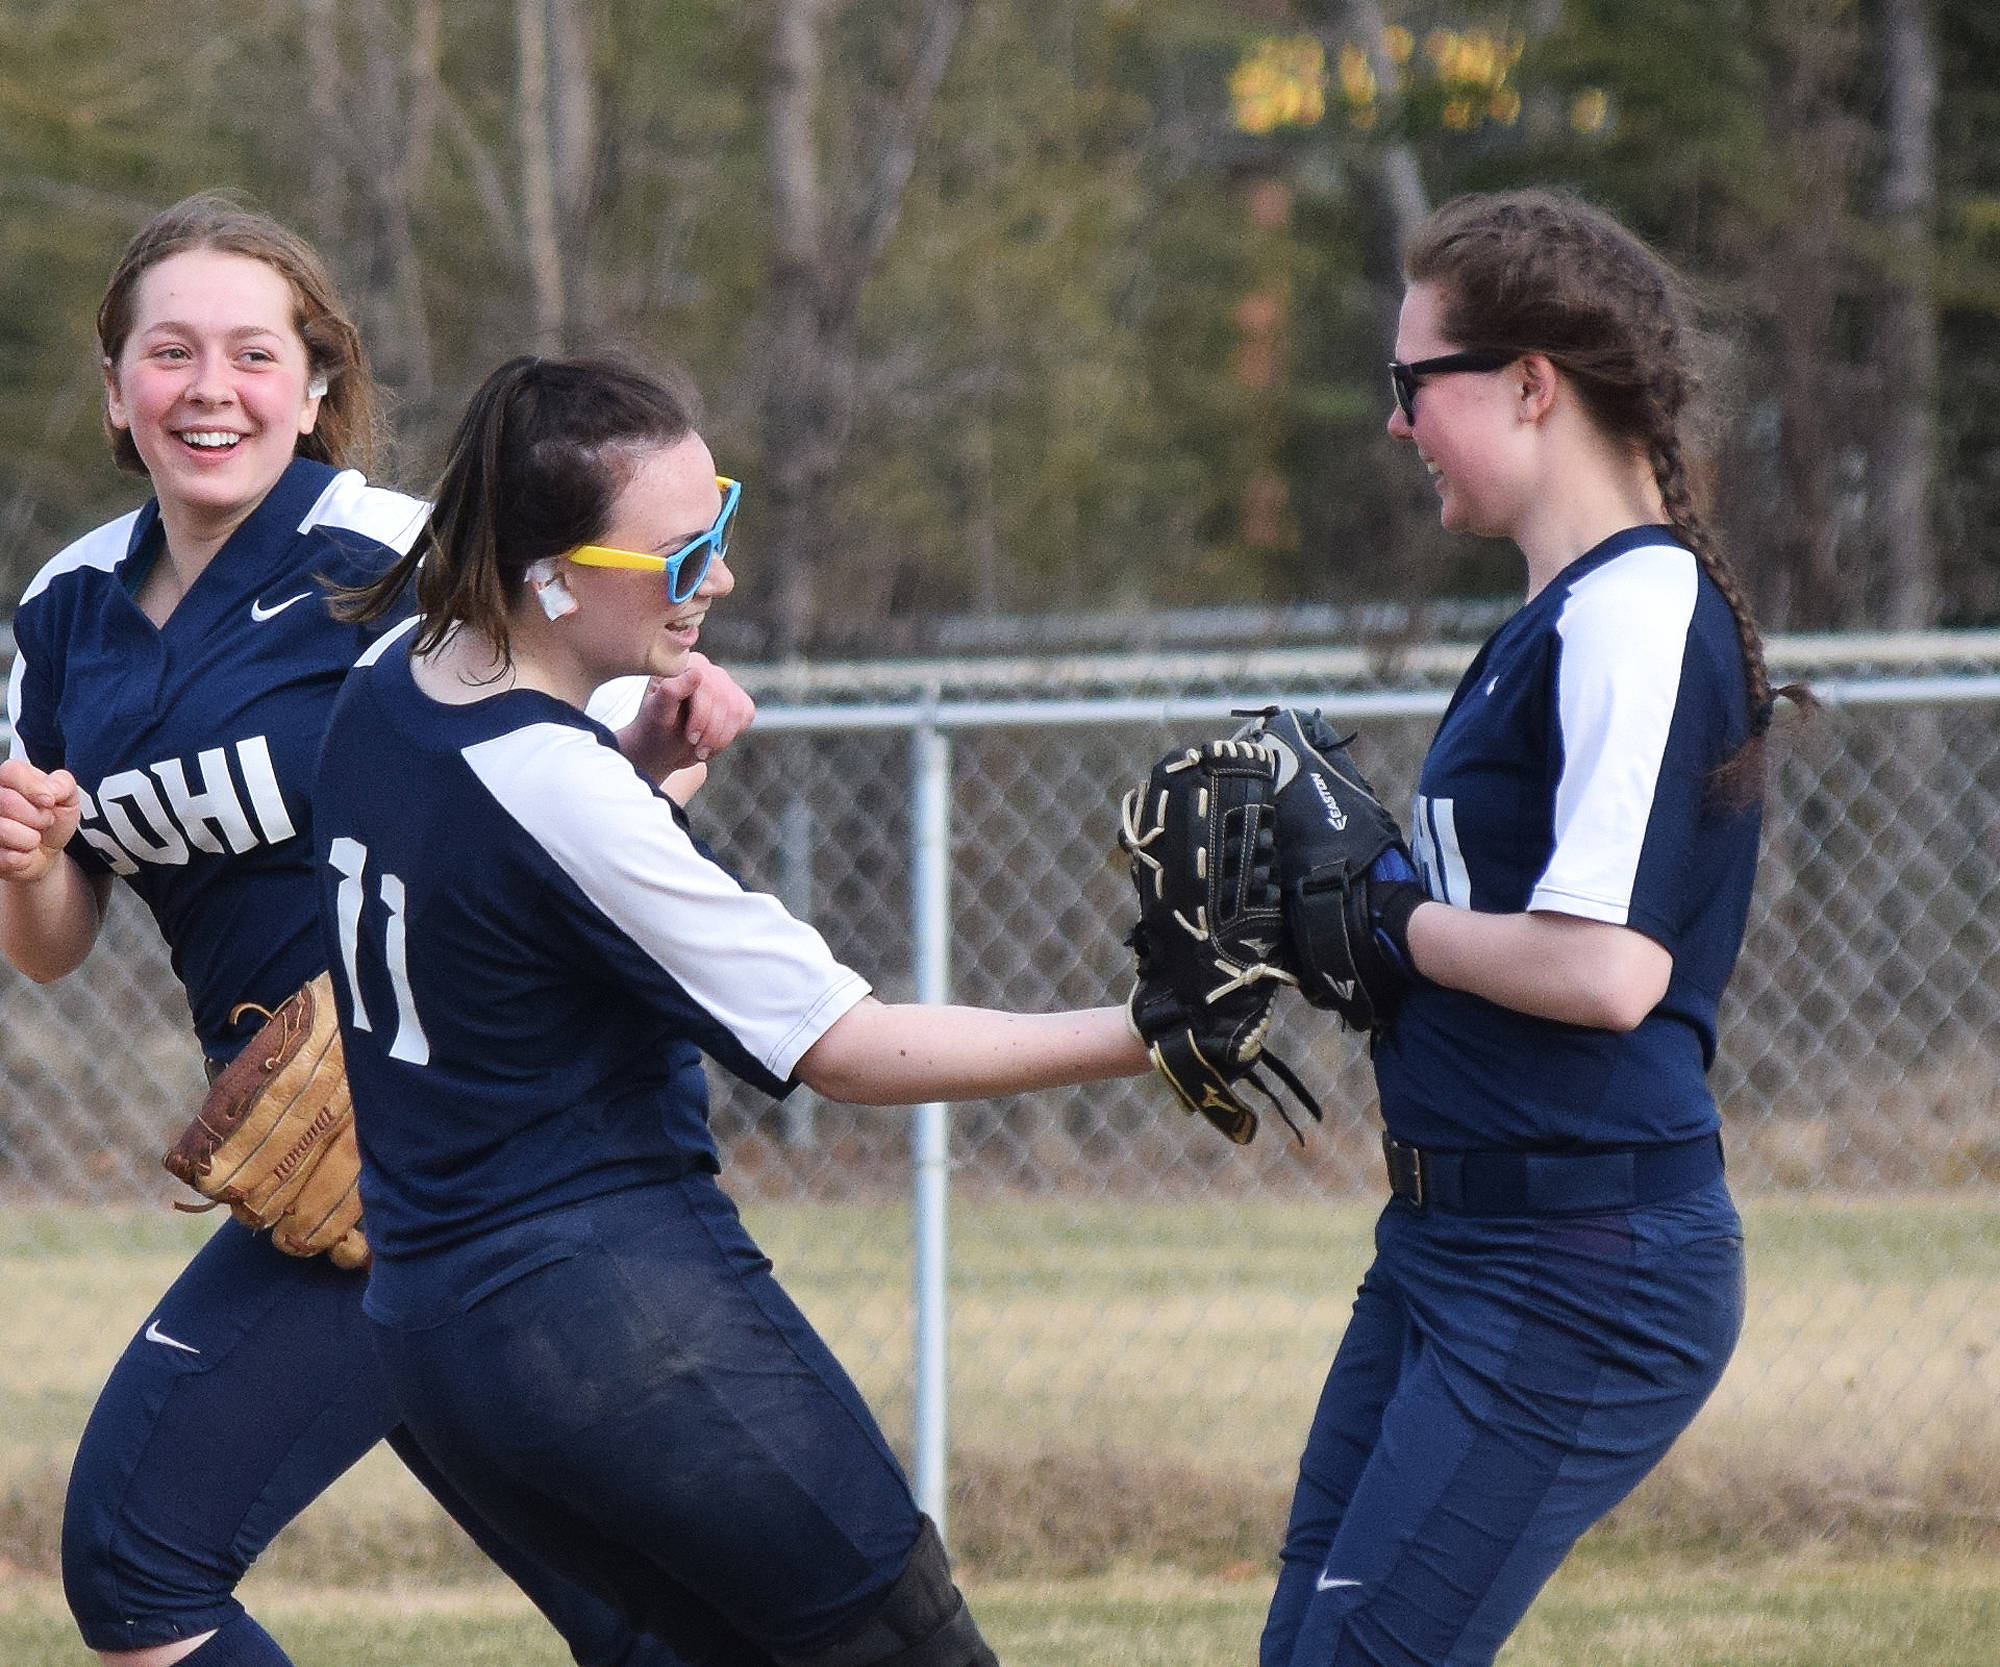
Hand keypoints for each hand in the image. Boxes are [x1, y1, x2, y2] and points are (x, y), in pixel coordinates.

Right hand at [0, 758, 81, 885]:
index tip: (49, 802)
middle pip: (7, 801)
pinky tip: (23, 853)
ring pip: (4, 830)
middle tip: (42, 822)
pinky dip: (24, 859)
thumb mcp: (68, 798)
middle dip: (38, 817)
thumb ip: (63, 784)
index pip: (11, 771)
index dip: (35, 789)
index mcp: (7, 779)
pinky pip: (8, 857)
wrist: (47, 852)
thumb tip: (51, 791)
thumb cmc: (52, 819)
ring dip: (30, 839)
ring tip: (32, 837)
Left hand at [615, 653, 756, 783]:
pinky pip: (746, 714)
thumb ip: (671, 691)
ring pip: (737, 709)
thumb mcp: (656, 714)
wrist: (660, 746)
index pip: (706, 686)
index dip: (702, 715)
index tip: (691, 738)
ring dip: (722, 737)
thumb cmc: (654, 729)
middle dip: (712, 731)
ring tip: (703, 751)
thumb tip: (696, 672)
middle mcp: (706, 668)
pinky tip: (713, 741)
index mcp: (683, 664)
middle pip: (724, 700)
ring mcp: (723, 682)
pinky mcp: (736, 697)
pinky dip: (731, 734)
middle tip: (698, 751)